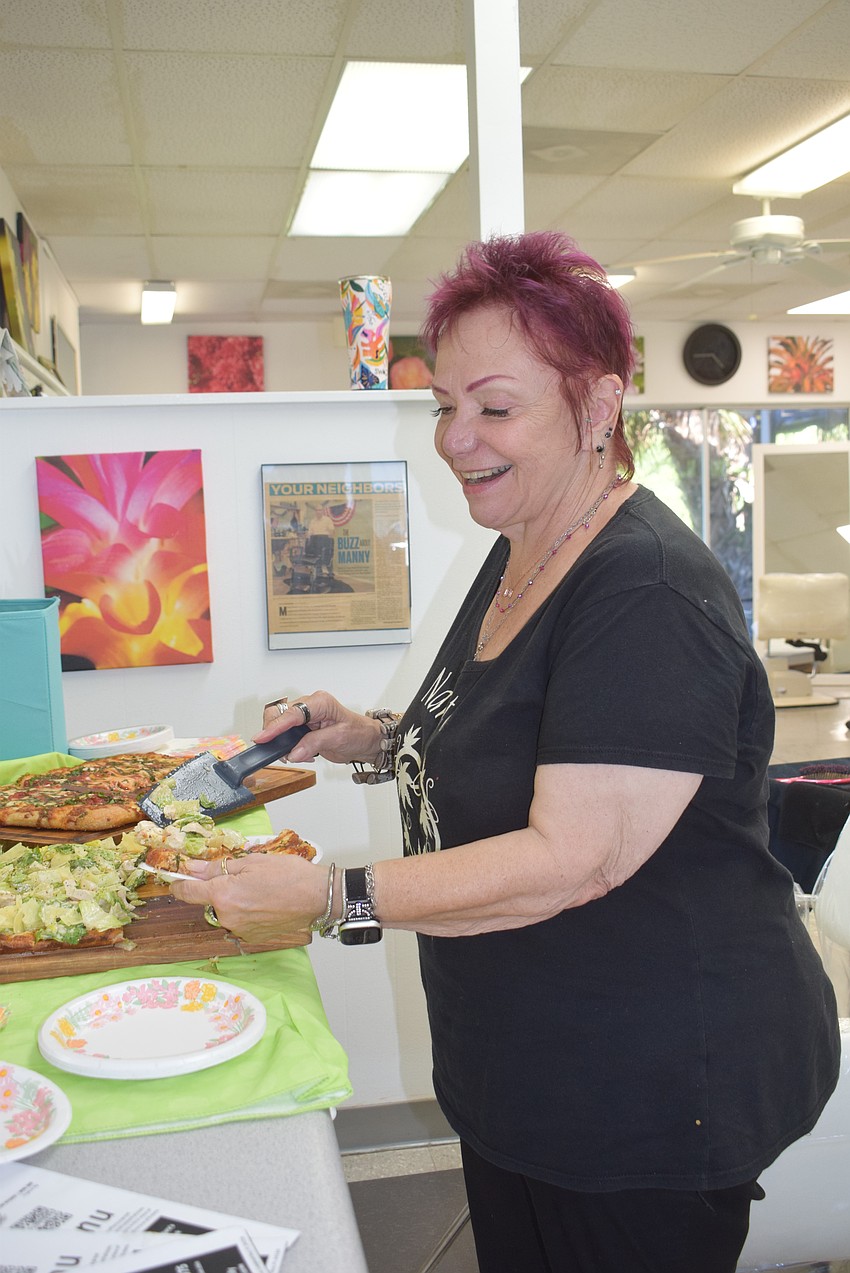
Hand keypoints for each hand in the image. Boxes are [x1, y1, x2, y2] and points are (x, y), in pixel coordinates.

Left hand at [169, 853, 328, 943]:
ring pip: (225, 912)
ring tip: (258, 889)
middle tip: (241, 876)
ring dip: (234, 901)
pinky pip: (239, 921)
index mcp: (223, 894)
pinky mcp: (252, 937)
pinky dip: (246, 911)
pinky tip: (264, 902)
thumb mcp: (251, 862)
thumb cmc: (290, 875)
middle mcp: (228, 916)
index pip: (187, 892)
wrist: (318, 896)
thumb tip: (192, 868)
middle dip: (218, 889)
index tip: (176, 878)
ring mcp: (240, 929)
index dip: (179, 883)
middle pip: (209, 901)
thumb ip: (217, 867)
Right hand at [255, 690, 382, 765]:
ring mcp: (304, 716)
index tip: (262, 737)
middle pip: (279, 714)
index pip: (292, 713)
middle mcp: (310, 706)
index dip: (275, 726)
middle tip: (278, 750)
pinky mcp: (302, 727)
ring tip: (297, 754)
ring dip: (281, 742)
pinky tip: (300, 753)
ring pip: (278, 724)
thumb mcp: (338, 739)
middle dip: (273, 732)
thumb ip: (314, 744)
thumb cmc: (358, 733)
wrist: (365, 741)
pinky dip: (288, 746)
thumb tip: (294, 752)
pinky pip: (285, 734)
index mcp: (320, 702)